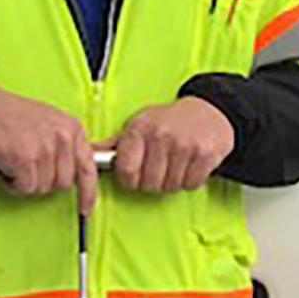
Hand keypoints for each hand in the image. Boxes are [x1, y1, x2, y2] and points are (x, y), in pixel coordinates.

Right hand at [0, 84, 97, 210]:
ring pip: (43, 187)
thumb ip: (64, 144)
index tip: (85, 208)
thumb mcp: (49, 121)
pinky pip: (26, 188)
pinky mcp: (26, 160)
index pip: (88, 168)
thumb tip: (70, 171)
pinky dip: (13, 184)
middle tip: (27, 170)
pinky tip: (6, 168)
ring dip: (26, 182)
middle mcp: (64, 138)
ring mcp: (46, 149)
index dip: (88, 193)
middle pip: (63, 183)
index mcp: (73, 128)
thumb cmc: (8, 114)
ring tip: (14, 163)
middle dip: (44, 182)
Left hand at [105, 98, 236, 193]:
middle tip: (159, 169)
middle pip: (149, 184)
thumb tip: (87, 150)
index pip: (126, 172)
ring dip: (172, 182)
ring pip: (169, 186)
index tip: (136, 175)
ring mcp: (184, 145)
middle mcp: (161, 135)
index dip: (130, 180)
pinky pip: (190, 184)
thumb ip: (116, 142)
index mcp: (140, 129)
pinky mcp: (205, 154)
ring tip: (175, 165)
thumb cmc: (170, 121)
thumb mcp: (141, 124)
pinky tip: (189, 165)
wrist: (210, 111)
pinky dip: (190, 181)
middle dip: (152, 183)